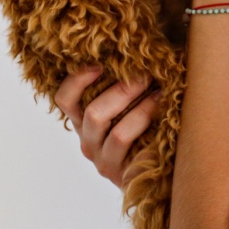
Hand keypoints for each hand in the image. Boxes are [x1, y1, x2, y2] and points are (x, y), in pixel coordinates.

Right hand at [54, 66, 158, 189]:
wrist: (158, 174)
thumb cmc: (145, 130)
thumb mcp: (127, 108)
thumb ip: (122, 88)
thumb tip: (136, 54)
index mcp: (84, 122)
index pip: (65, 100)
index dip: (77, 80)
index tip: (99, 63)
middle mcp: (88, 141)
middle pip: (93, 113)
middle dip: (122, 89)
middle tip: (146, 74)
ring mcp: (103, 160)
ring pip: (115, 132)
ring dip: (138, 106)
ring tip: (159, 91)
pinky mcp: (121, 174)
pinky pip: (129, 144)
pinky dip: (145, 121)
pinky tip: (163, 110)